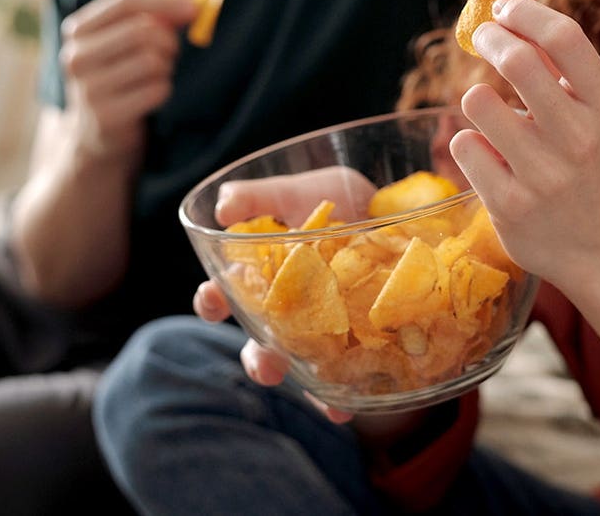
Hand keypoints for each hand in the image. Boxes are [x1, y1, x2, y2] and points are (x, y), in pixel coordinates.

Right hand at [59, 0, 197, 160]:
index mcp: (77, 30)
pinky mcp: (106, 116)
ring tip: (156, 76)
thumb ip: (153, 19)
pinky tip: (151, 97)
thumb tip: (196, 5)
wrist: (98, 137)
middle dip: (169, 40)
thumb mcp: (124, 44)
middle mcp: (76, 57)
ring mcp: (88, 88)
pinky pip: (157, 90)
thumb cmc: (121, 79)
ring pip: (152, 60)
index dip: (165, 1)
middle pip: (142, 30)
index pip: (125, 1)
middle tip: (172, 53)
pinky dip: (164, 89)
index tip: (195, 7)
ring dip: (166, 67)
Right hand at [194, 165, 378, 423]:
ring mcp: (319, 329)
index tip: (212, 302)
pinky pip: (344, 374)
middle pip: (260, 344)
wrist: (388, 204)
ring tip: (319, 400)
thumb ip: (256, 197)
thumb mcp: (293, 192)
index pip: (223, 294)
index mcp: (259, 276)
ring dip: (305, 386)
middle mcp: (284, 311)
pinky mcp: (354, 338)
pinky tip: (348, 409)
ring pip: (302, 366)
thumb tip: (224, 208)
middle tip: (266, 366)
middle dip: (259, 360)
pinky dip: (342, 395)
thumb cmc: (329, 196)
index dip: (211, 301)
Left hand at [450, 0, 599, 291]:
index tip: (503, 8)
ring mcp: (544, 174)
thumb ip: (558, 65)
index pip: (564, 36)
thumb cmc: (585, 162)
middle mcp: (580, 136)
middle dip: (490, 39)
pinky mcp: (509, 204)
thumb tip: (507, 10)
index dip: (524, 12)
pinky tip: (492, 160)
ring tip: (492, 117)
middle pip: (518, 61)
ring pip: (478, 101)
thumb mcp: (592, 112)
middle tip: (483, 37)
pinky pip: (465, 145)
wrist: (596, 245)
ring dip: (477, 99)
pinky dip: (470, 143)